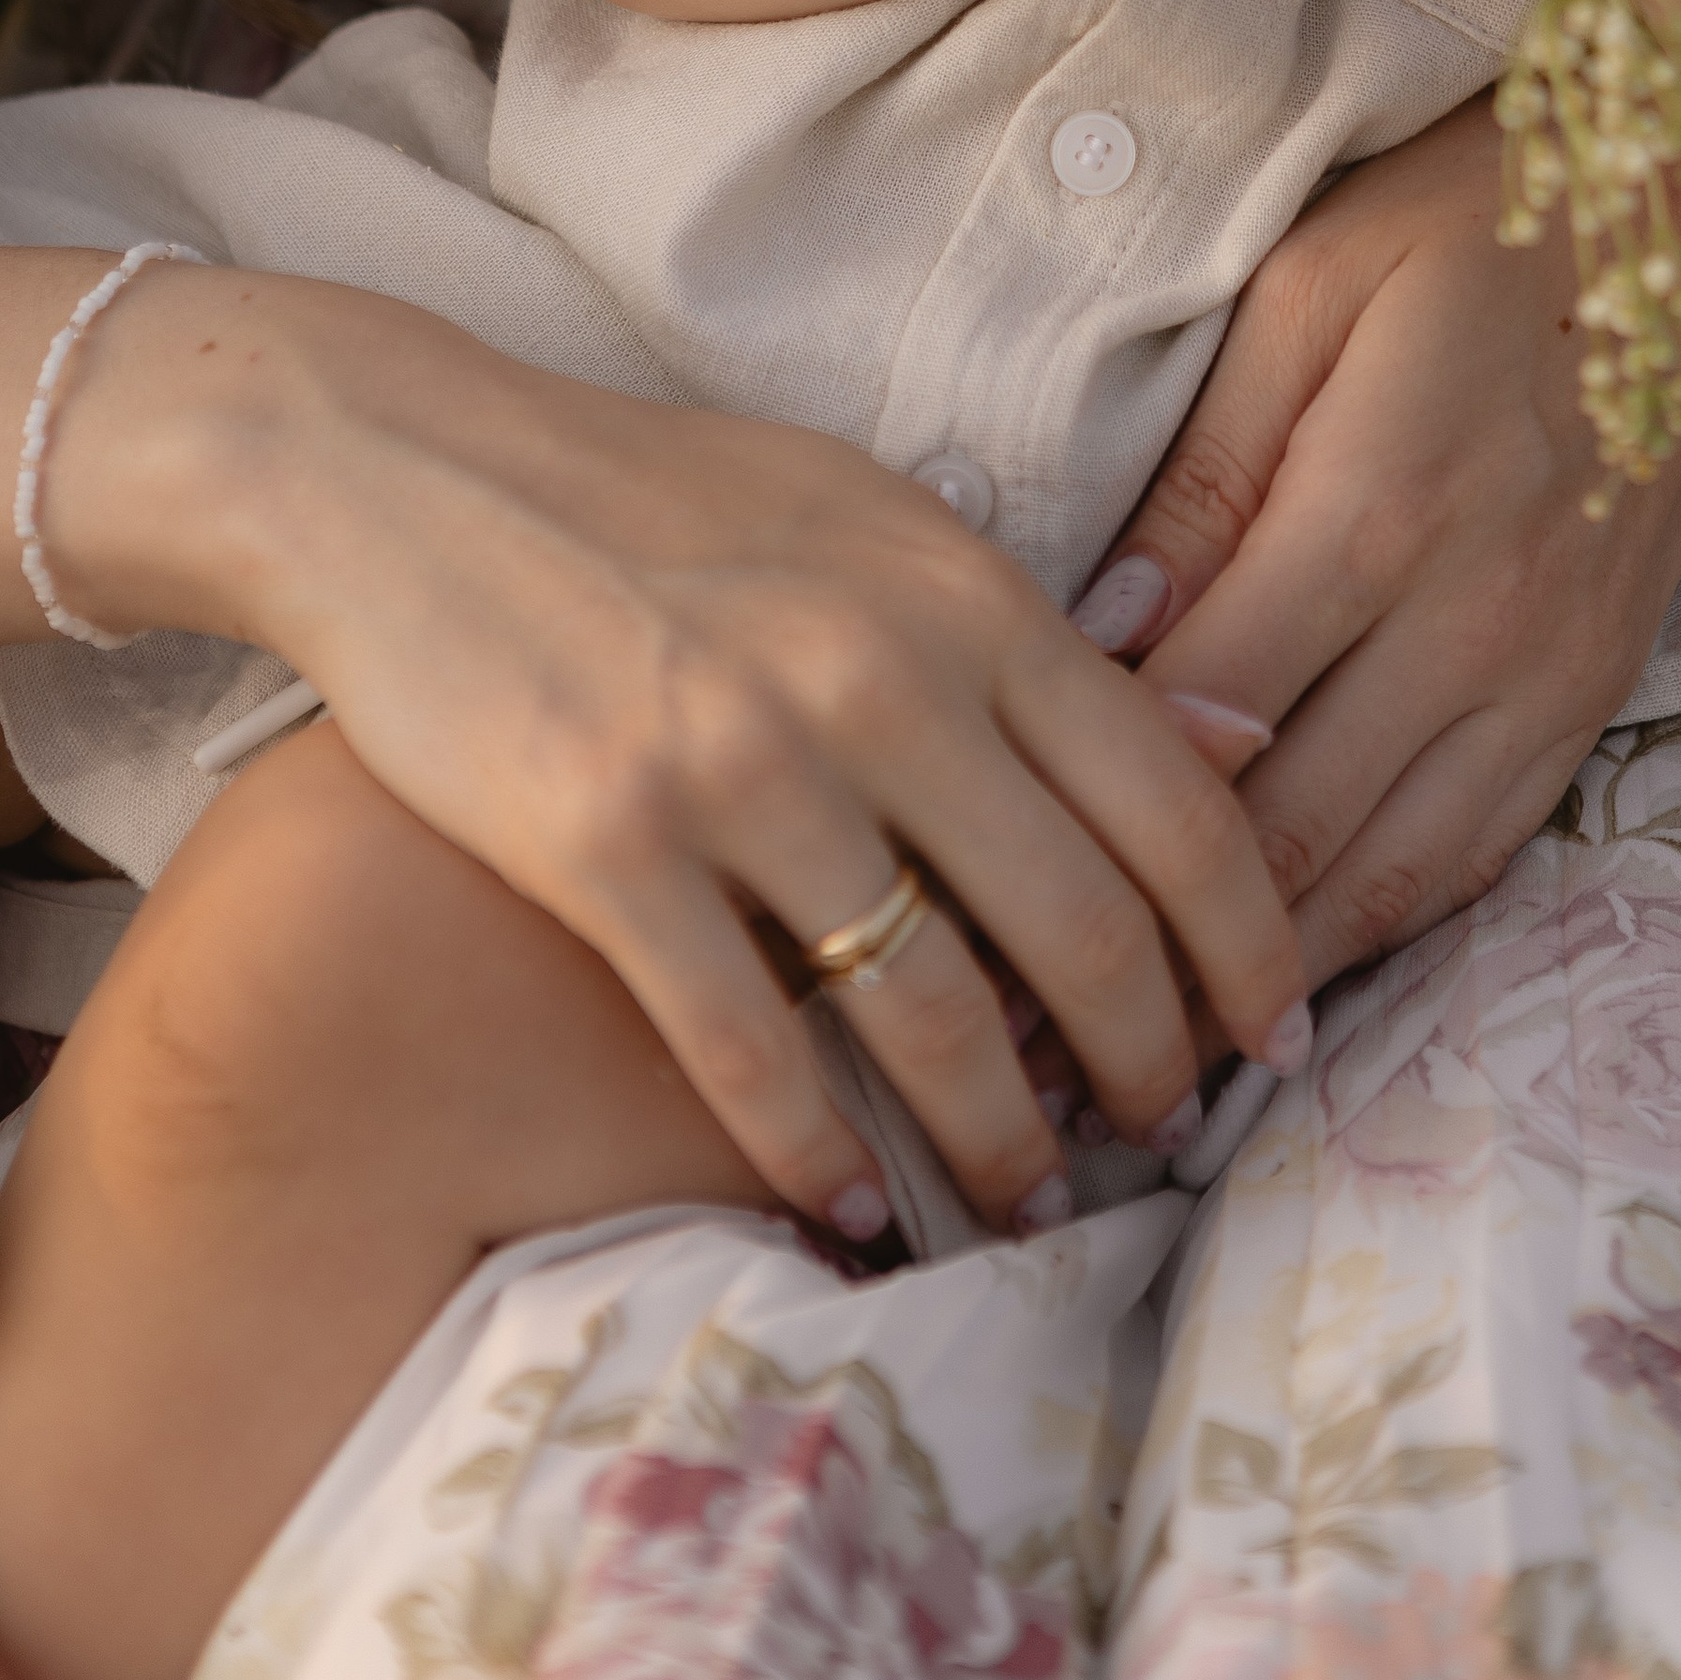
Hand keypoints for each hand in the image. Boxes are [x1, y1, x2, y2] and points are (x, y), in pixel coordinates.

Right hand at [46, 276, 1309, 1244]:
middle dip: (1149, 1064)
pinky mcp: (605, 842)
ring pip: (934, 1011)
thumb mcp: (877, 524)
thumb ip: (1039, 638)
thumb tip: (1233, 735)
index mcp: (964, 594)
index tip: (1274, 1032)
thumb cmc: (659, 500)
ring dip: (999, 1136)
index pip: (1175, 801)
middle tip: (1164, 1136)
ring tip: (1024, 1196)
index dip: (1249, 942)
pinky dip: (818, 1154)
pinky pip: (748, 1045)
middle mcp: (878, 677)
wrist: (406, 472)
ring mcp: (740, 762)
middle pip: (1083, 927)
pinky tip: (851, 1207)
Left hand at [1071, 95, 1680, 987]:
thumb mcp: (1310, 292)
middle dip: (1152, 941)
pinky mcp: (1603, 691)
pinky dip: (1382, 926)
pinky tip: (1294, 970)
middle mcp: (1475, 625)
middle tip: (1023, 1023)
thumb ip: (1207, 472)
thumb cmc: (1472, 221)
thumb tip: (1104, 628)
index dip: (1086, 818)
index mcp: (1377, 514)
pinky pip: (1482, 854)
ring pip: (1389, 878)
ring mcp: (1553, 674)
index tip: (982, 887)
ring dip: (1263, 972)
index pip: (1199, 722)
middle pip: (1286, 836)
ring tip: (1135, 1040)